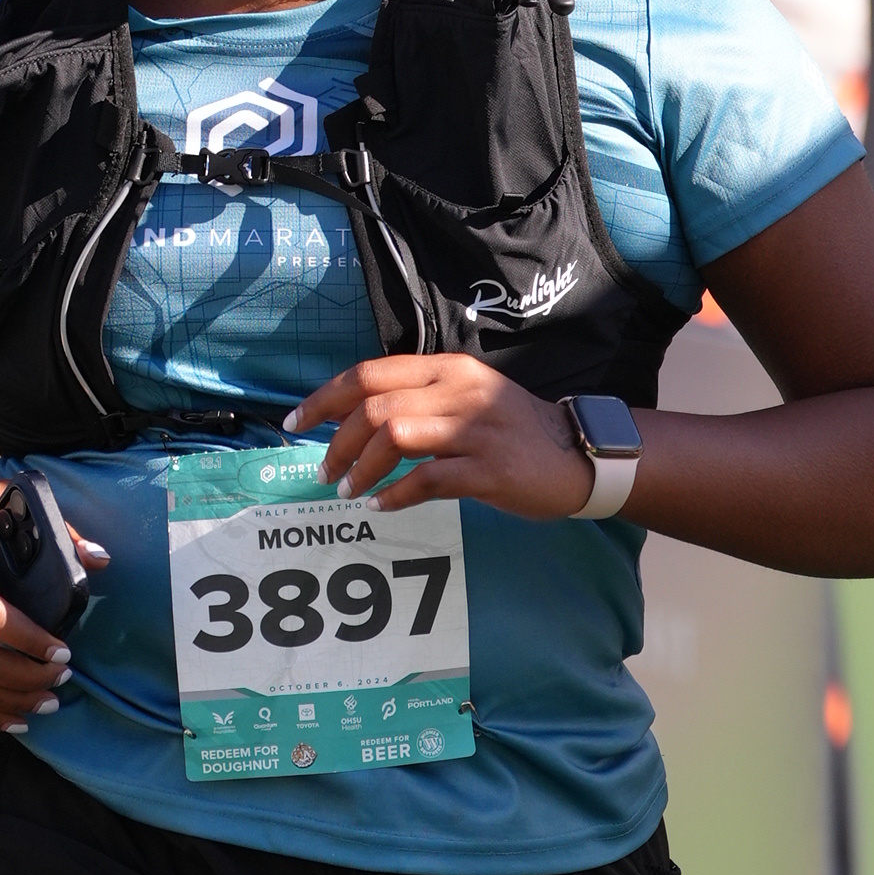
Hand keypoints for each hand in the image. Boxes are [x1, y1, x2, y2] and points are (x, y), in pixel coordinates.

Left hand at [286, 356, 590, 520]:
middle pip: (375, 406)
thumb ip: (417, 399)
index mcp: (447, 368)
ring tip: (348, 489)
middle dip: (337, 442)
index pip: (369, 373)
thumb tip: (351, 419)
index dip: (324, 398)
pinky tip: (382, 506)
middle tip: (323, 471)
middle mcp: (459, 391)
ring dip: (361, 467)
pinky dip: (396, 494)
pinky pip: (428, 479)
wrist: (577, 454)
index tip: (296, 424)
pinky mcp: (491, 469)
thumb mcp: (466, 396)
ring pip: (395, 436)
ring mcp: (477, 429)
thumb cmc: (513, 430)